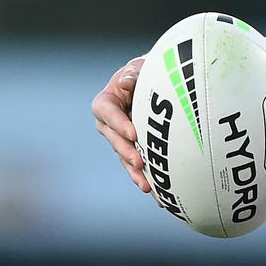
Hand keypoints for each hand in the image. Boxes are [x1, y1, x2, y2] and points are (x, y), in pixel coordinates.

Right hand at [91, 56, 149, 192]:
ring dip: (135, 173)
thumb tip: (128, 81)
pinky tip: (160, 196)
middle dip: (126, 152)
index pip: (106, 111)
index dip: (118, 123)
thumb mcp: (140, 68)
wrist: (158, 86)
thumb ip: (134, 72)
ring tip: (147, 187)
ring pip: (125, 158)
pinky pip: (139, 168)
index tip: (134, 134)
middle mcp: (110, 124)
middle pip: (114, 140)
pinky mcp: (136, 152)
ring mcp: (122, 140)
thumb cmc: (147, 73)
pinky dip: (149, 180)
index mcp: (107, 101)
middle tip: (140, 162)